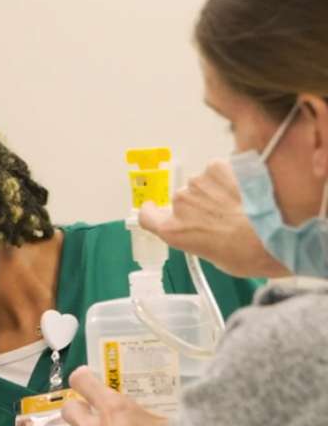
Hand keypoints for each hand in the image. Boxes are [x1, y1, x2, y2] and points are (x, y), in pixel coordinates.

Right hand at [139, 160, 288, 277]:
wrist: (277, 231)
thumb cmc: (250, 253)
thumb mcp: (216, 259)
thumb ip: (200, 239)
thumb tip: (208, 231)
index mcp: (174, 230)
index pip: (147, 216)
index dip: (152, 212)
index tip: (153, 209)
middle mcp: (180, 204)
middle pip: (183, 200)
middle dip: (201, 205)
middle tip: (224, 216)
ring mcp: (198, 183)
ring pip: (204, 184)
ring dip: (218, 191)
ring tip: (242, 205)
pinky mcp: (218, 166)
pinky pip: (220, 170)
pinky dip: (231, 177)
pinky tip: (247, 190)